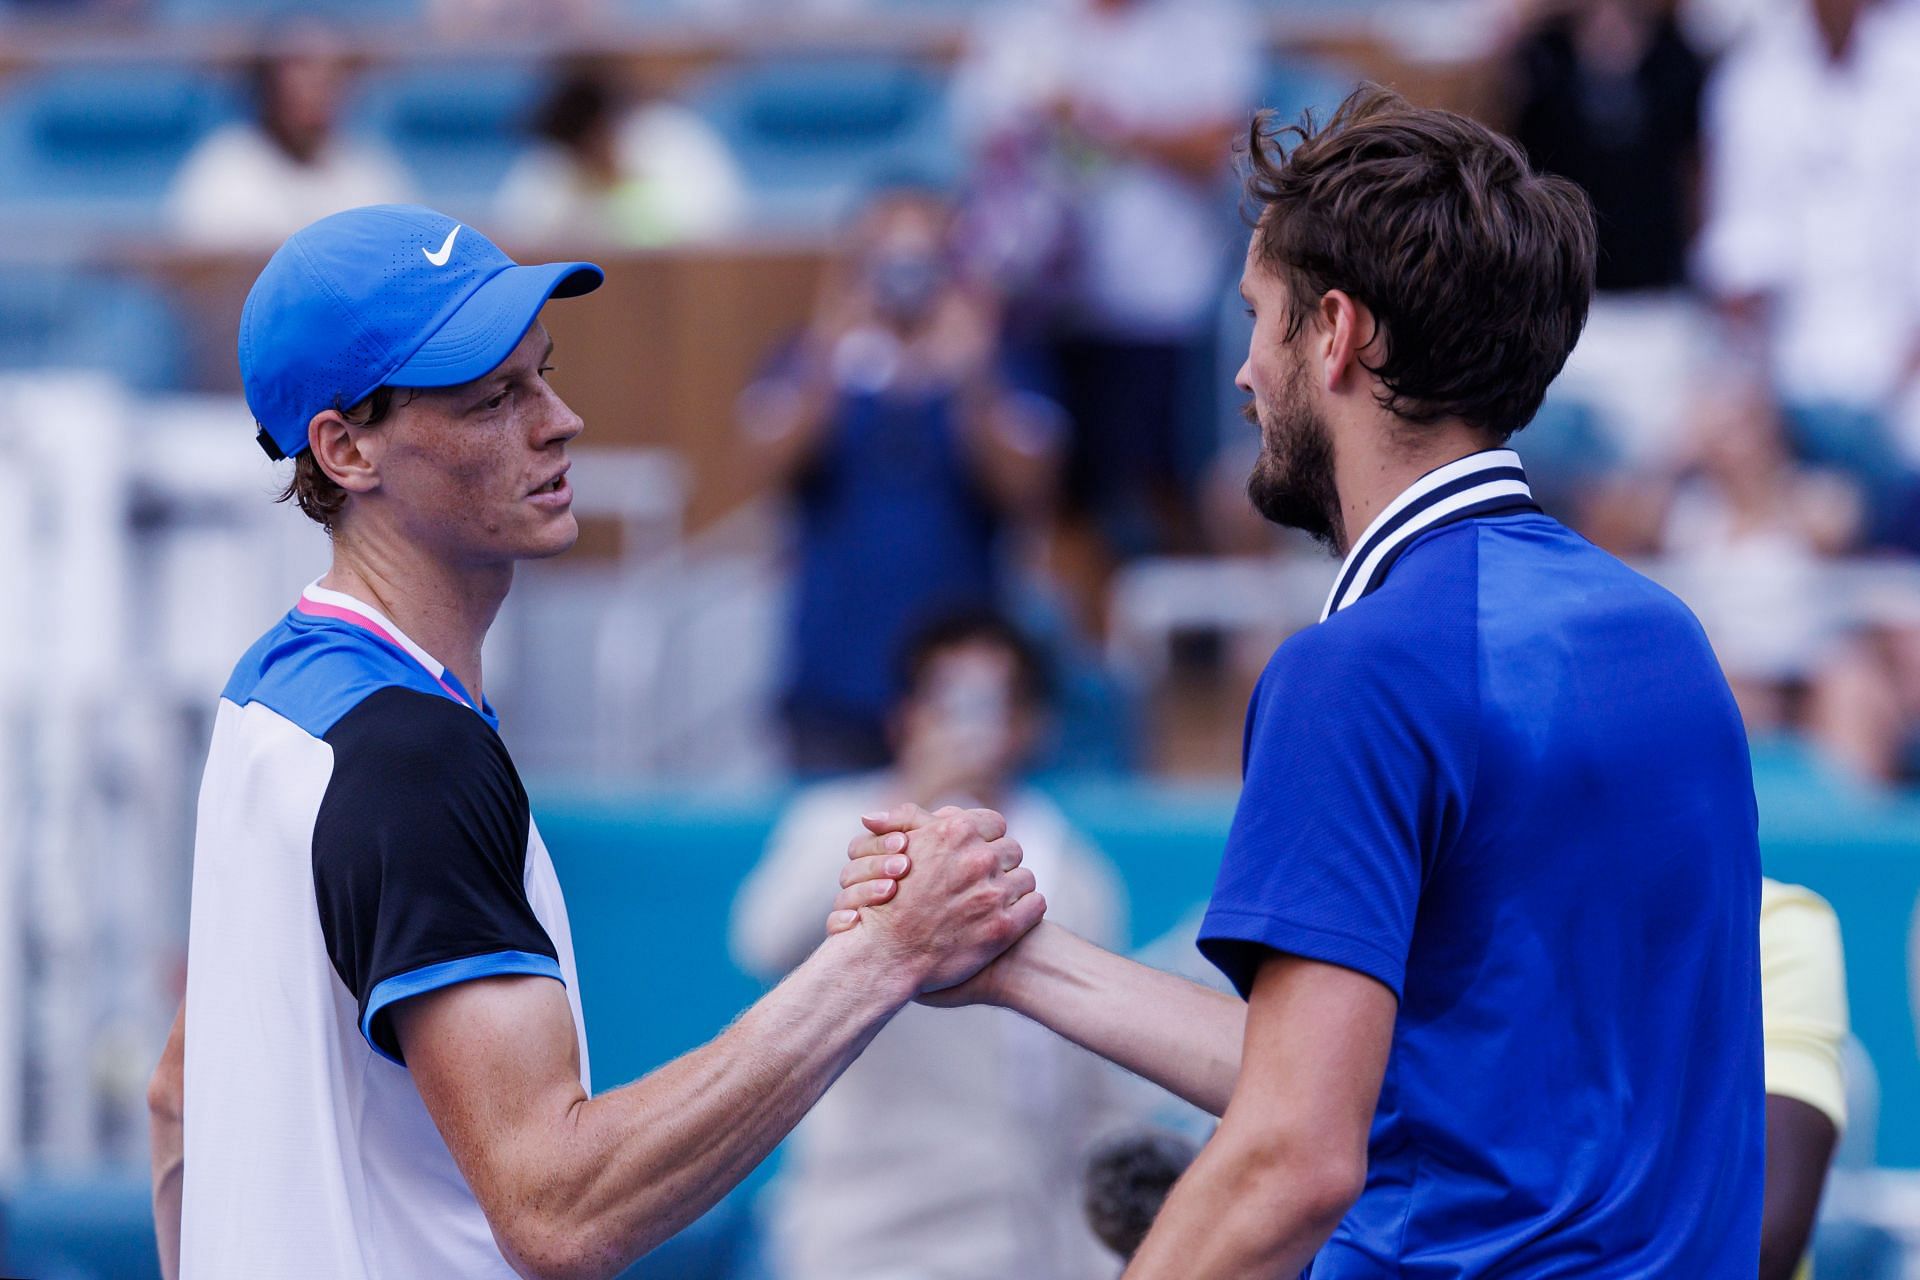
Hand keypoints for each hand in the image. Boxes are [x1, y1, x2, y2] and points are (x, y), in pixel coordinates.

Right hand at [829, 804, 1043, 994]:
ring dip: (1012, 888)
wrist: (886, 955)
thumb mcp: (895, 846)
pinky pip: (1035, 904)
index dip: (986, 840)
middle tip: (982, 882)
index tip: (975, 855)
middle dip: (999, 865)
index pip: (995, 823)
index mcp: (956, 832)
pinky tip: (1006, 917)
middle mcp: (978, 858)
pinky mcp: (1004, 926)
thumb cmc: (888, 899)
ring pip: (1025, 877)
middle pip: (1012, 850)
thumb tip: (941, 810)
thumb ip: (915, 818)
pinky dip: (1025, 909)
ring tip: (991, 902)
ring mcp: (993, 893)